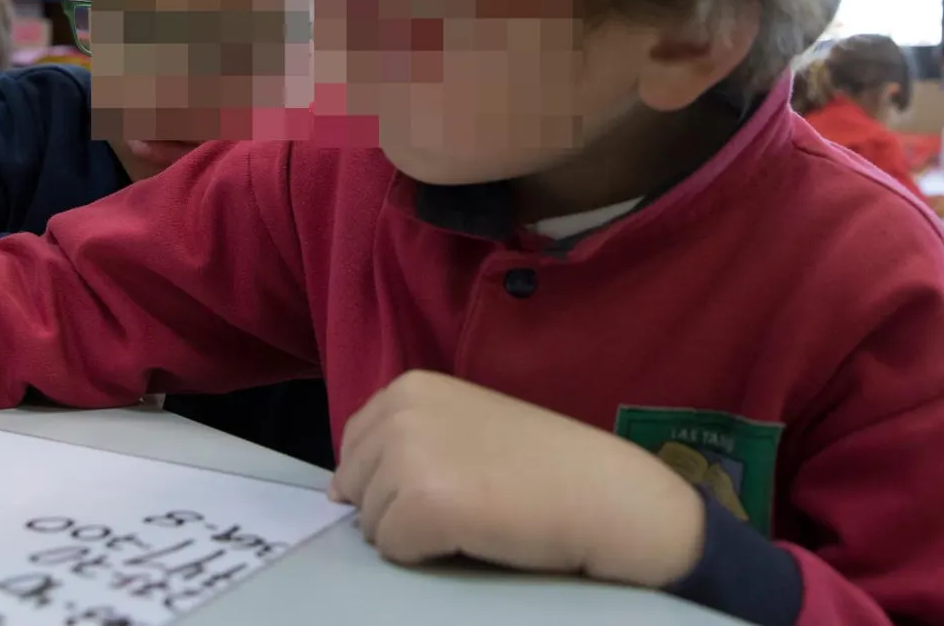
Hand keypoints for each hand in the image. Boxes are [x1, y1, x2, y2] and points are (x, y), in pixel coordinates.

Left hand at [330, 371, 705, 588]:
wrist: (604, 494)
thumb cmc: (543, 466)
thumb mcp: (464, 426)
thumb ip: (404, 442)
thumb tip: (340, 491)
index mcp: (409, 387)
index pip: (354, 446)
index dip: (391, 479)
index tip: (446, 480)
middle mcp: (401, 412)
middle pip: (354, 486)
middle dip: (395, 506)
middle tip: (464, 501)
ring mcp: (408, 456)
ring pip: (372, 524)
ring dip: (414, 533)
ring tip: (473, 516)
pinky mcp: (421, 503)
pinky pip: (393, 550)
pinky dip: (427, 555)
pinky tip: (473, 534)